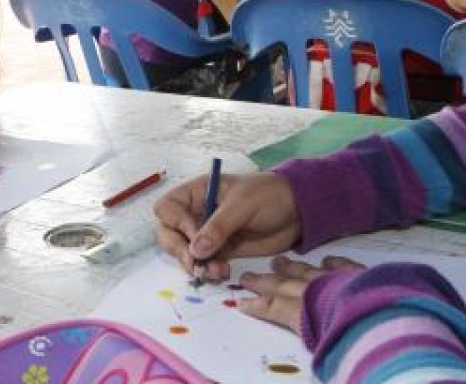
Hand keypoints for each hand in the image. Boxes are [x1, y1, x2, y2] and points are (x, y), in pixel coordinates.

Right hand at [154, 172, 300, 280]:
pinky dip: (208, 271)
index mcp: (198, 192)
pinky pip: (205, 263)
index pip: (167, 208)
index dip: (175, 223)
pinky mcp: (222, 250)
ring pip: (185, 252)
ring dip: (195, 265)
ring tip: (215, 272)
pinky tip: (222, 272)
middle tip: (195, 263)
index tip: (194, 235)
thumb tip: (195, 250)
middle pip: (169, 233)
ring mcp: (208, 233)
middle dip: (179, 250)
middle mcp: (197, 212)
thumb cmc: (270, 195)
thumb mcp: (243, 204)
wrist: (299, 210)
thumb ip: (218, 226)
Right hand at [238, 255, 363, 334]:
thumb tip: (302, 336)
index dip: (257, 304)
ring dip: (292, 268)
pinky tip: (325, 260)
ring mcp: (337, 280)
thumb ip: (307, 333)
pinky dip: (332, 263)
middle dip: (265, 281)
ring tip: (278, 262)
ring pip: (308, 271)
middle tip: (248, 276)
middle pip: (285, 285)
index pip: (274, 307)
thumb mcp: (320, 343)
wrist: (382, 317)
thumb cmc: (350, 337)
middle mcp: (316, 292)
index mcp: (302, 312)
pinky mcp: (360, 276)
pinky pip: (342, 266)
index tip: (242, 302)